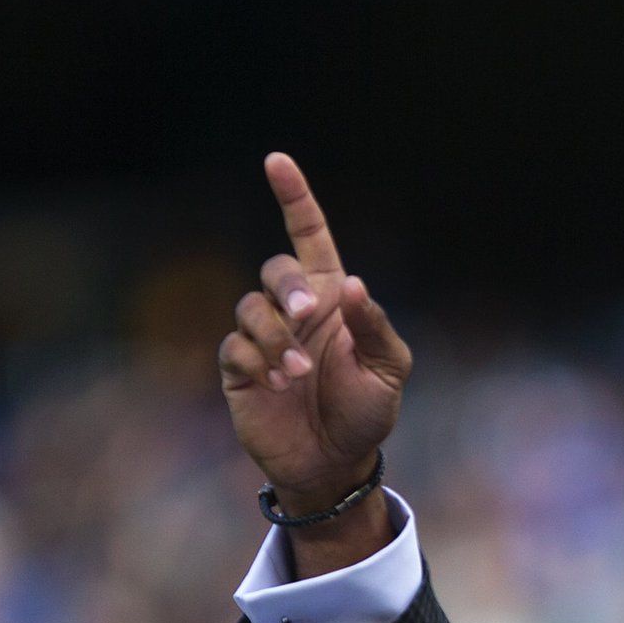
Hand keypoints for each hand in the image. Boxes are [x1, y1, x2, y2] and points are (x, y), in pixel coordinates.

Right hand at [217, 153, 412, 511]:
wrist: (335, 462)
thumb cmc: (367, 411)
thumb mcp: (389, 370)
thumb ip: (374, 325)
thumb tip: (350, 284)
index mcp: (332, 298)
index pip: (309, 236)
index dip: (294, 197)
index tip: (277, 161)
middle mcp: (294, 310)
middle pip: (275, 268)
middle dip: (288, 287)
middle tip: (307, 315)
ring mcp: (264, 336)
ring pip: (251, 307)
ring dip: (276, 337)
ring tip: (298, 375)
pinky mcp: (239, 366)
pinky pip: (234, 345)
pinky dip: (256, 360)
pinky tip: (278, 384)